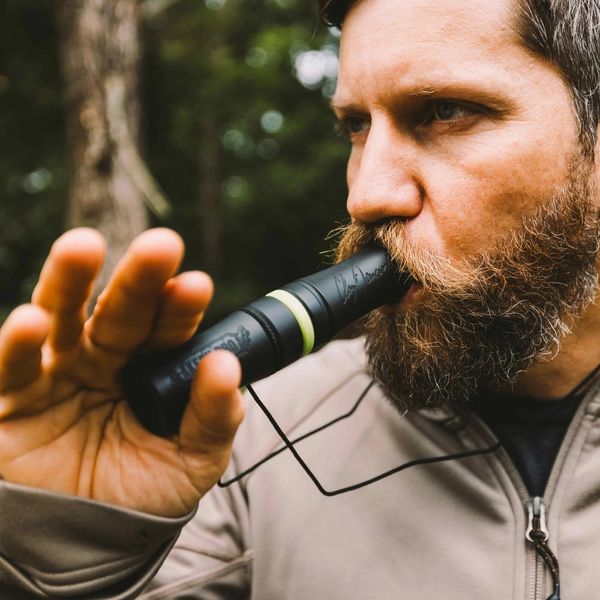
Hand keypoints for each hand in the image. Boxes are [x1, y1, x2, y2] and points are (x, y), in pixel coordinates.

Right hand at [0, 228, 243, 516]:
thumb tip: (227, 366)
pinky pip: (11, 368)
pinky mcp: (11, 400)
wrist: (89, 544)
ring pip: (60, 317)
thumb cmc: (143, 495)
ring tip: (84, 248)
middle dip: (138, 278)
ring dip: (69, 282)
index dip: (180, 307)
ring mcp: (56, 374)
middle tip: (161, 246)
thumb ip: (213, 416)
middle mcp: (102, 359)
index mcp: (148, 367)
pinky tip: (31, 322)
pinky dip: (17, 344)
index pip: (167, 328)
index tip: (196, 285)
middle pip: (119, 309)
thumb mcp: (192, 460)